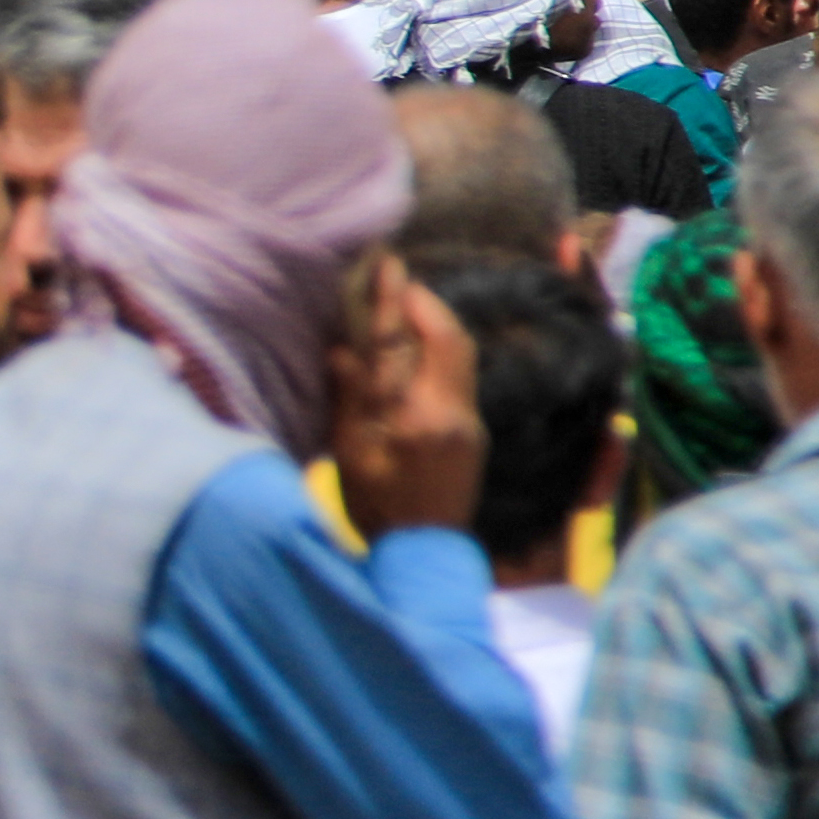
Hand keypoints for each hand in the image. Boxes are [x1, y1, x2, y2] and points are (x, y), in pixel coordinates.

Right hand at [329, 254, 490, 542]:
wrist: (424, 553)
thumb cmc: (377, 509)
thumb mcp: (350, 456)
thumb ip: (350, 398)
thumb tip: (344, 349)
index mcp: (414, 418)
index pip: (402, 346)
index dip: (395, 301)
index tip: (389, 265)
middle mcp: (450, 413)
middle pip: (449, 338)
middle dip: (426, 304)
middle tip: (402, 281)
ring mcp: (469, 422)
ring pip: (461, 353)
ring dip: (437, 324)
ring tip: (411, 307)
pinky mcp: (474, 431)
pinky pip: (461, 374)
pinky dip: (441, 350)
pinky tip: (423, 349)